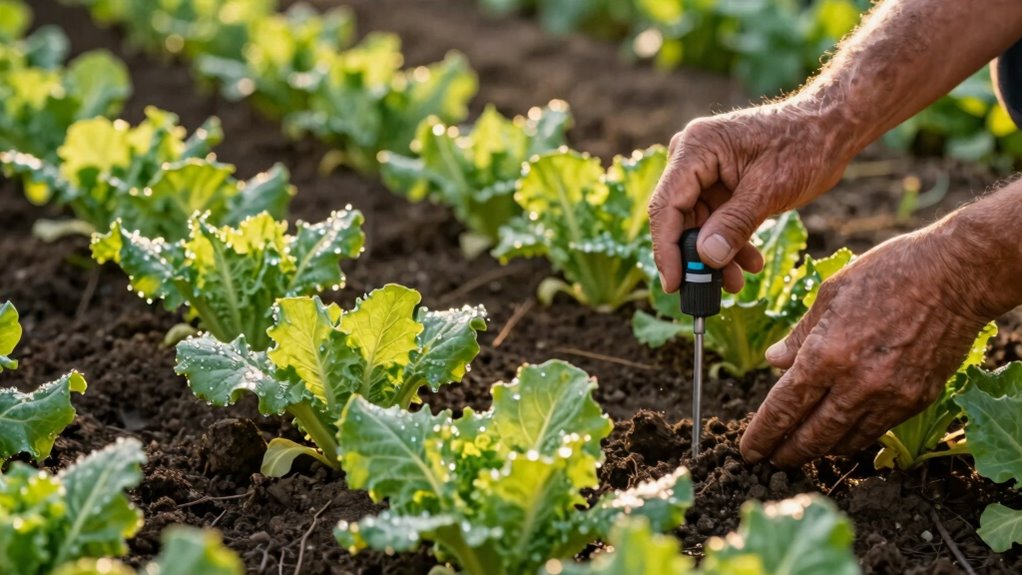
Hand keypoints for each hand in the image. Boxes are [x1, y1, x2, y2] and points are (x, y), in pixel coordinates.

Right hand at [648, 100, 855, 292]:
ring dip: (715, 255)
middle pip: (678, 218)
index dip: (667, 249)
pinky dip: (729, 243)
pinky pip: (714, 220)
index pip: (666, 206)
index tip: (675, 285)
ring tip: (738, 281)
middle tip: (711, 291)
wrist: (829, 129)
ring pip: (697, 225)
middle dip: (696, 257)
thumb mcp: (770, 189)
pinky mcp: (717, 183)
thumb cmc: (804, 146)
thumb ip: (735, 224)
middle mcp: (691, 157)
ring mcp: (703, 171)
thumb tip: (706, 258)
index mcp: (696, 148)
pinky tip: (749, 263)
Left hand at [739, 227, 991, 466]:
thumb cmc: (889, 273)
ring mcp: (889, 395)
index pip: (783, 408)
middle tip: (769, 461)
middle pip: (812, 435)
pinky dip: (853, 440)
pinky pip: (876, 431)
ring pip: (844, 441)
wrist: (958, 275)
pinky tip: (840, 438)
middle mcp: (855, 383)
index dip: (762, 434)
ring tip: (801, 453)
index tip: (749, 450)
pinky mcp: (916, 399)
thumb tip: (773, 361)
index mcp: (825, 355)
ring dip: (819, 451)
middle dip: (786, 453)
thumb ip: (800, 335)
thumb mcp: (830, 294)